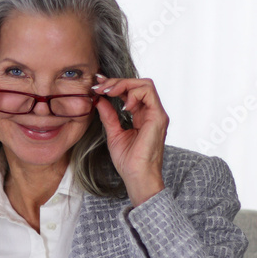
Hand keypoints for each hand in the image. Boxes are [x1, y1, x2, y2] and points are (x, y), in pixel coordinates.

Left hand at [93, 74, 168, 205]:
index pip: (131, 92)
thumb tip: (99, 100)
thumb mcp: (113, 133)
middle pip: (138, 84)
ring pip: (145, 84)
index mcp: (142, 115)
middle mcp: (152, 112)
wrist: (136, 176)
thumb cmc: (128, 160)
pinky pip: (148, 93)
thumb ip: (108, 116)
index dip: (115, 84)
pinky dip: (132, 94)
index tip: (97, 85)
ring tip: (109, 92)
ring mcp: (156, 113)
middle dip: (117, 82)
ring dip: (124, 84)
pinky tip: (122, 105)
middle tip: (100, 87)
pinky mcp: (158, 117)